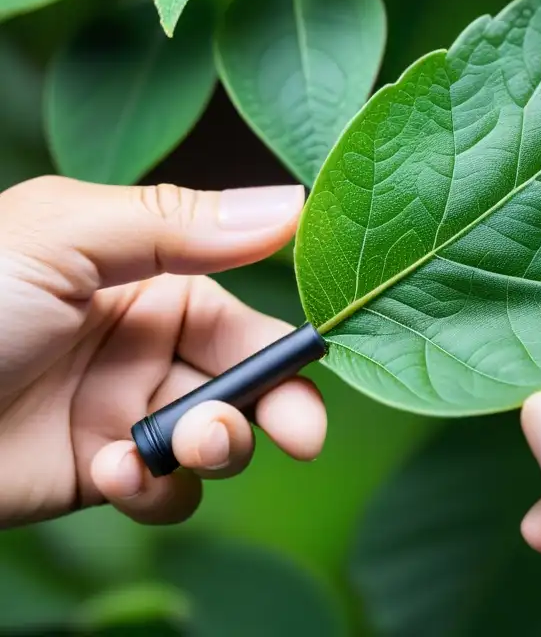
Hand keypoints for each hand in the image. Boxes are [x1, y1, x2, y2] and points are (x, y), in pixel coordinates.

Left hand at [0, 177, 325, 527]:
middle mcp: (144, 345)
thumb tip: (292, 204)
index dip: (287, 343)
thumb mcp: (65, 237)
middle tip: (299, 436)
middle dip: (275, 408)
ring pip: (216, 438)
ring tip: (185, 446)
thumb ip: (180, 224)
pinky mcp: (100, 472)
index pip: (243, 313)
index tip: (321, 365)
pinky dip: (157, 488)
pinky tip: (115, 471)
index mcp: (145, 280)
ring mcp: (124, 411)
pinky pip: (164, 489)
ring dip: (218, 447)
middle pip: (245, 381)